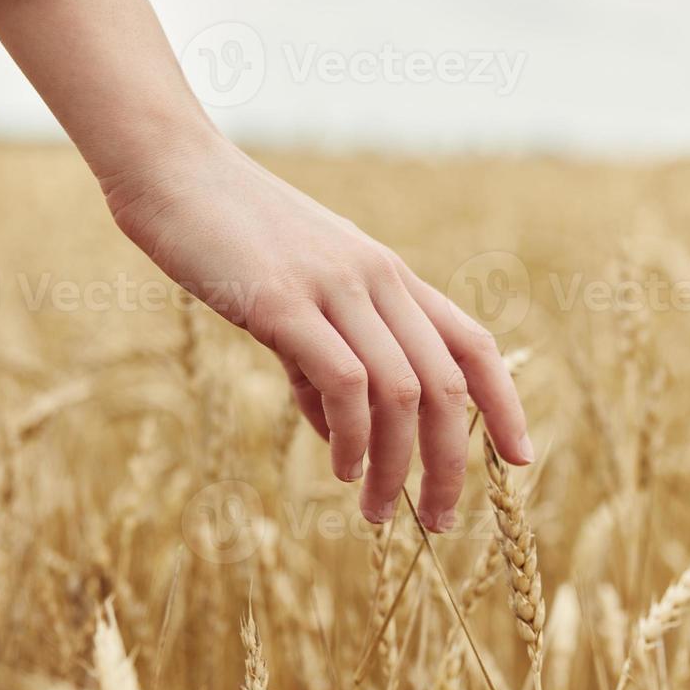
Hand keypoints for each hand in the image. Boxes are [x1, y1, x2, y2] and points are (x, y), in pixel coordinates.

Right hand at [101, 138, 533, 531]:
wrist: (170, 169)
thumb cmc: (224, 234)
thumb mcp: (291, 296)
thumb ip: (319, 360)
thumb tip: (338, 432)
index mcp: (387, 275)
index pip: (472, 343)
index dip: (505, 403)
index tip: (520, 458)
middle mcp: (376, 278)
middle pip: (448, 384)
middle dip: (451, 463)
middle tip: (436, 520)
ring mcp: (333, 287)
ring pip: (403, 392)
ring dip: (398, 465)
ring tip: (376, 511)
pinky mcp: (283, 300)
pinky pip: (344, 381)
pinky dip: (353, 437)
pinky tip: (340, 467)